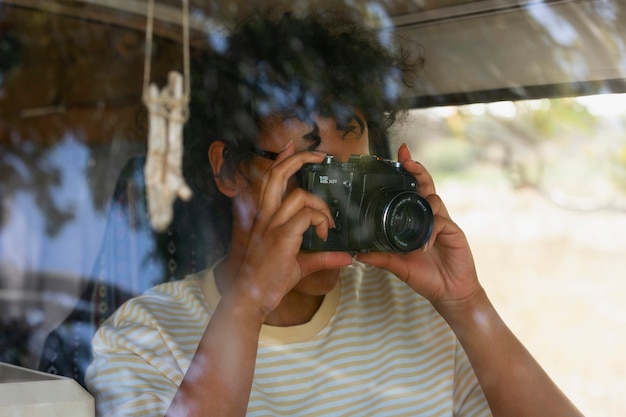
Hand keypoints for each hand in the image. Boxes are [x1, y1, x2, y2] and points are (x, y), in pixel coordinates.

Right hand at [232, 141, 352, 317]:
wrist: (250, 298)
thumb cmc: (268, 281)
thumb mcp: (299, 265)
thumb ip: (323, 257)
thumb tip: (347, 257)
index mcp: (265, 217)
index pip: (272, 179)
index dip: (282, 159)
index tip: (290, 146)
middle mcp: (266, 216)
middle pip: (277, 175)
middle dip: (298, 158)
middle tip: (319, 155)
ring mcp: (272, 225)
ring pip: (299, 195)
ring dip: (321, 206)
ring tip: (328, 224)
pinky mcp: (281, 236)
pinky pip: (306, 216)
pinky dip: (321, 221)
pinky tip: (325, 234)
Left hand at [356, 144, 481, 305]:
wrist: (450, 294)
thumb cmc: (426, 277)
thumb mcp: (398, 266)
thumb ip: (380, 257)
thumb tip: (358, 254)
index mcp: (417, 220)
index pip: (412, 191)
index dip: (407, 173)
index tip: (397, 156)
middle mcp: (430, 217)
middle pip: (425, 186)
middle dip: (417, 169)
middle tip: (406, 157)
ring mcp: (443, 223)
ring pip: (433, 200)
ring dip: (423, 199)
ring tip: (415, 199)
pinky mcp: (454, 233)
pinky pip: (441, 223)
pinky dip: (430, 231)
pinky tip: (424, 245)